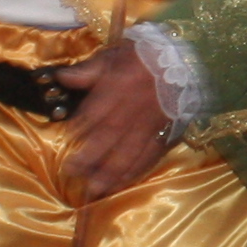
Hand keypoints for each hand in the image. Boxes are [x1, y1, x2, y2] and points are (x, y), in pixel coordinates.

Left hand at [55, 45, 171, 199]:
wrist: (184, 60)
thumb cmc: (143, 57)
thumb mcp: (114, 56)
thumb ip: (88, 70)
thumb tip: (61, 78)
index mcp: (115, 90)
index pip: (92, 113)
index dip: (78, 129)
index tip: (66, 140)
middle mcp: (130, 112)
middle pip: (107, 139)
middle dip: (89, 158)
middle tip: (72, 173)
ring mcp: (147, 126)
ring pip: (127, 153)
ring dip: (110, 174)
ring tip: (94, 190)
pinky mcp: (163, 135)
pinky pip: (148, 157)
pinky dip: (134, 173)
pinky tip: (122, 184)